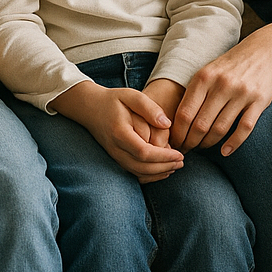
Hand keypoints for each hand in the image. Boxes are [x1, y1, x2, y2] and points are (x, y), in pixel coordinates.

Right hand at [52, 81, 183, 181]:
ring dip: (159, 173)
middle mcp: (115, 148)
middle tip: (181, 162)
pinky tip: (162, 170)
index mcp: (119, 132)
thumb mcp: (130, 95)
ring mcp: (114, 156)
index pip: (144, 153)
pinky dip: (149, 176)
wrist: (89, 107)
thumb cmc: (112, 100)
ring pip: (138, 173)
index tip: (179, 154)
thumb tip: (166, 124)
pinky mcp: (116, 159)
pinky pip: (133, 173)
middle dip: (165, 167)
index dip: (163, 157)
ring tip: (175, 166)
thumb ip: (149, 107)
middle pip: (142, 168)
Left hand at [171, 17, 271, 155]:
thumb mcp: (208, 71)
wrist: (264, 51)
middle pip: (200, 124)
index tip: (174, 142)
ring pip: (220, 128)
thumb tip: (177, 120)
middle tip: (186, 150)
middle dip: (190, 142)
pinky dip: (233, 143)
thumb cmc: (230, 65)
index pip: (185, 112)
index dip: (178, 132)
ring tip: (202, 148)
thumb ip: (195, 92)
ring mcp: (241, 94)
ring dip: (209, 143)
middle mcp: (221, 85)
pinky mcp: (258, 102)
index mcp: (204, 77)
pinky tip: (225, 151)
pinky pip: (244, 128)